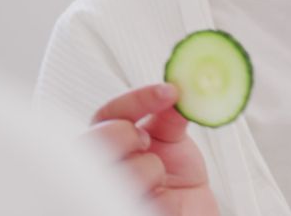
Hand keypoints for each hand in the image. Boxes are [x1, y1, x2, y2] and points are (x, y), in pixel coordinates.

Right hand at [85, 84, 217, 215]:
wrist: (193, 212)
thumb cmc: (179, 178)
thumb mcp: (174, 140)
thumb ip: (169, 114)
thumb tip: (178, 88)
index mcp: (111, 141)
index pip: (107, 114)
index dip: (136, 100)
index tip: (169, 92)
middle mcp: (103, 165)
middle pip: (97, 139)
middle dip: (126, 134)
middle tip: (148, 141)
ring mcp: (109, 192)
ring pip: (117, 169)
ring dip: (150, 169)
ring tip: (161, 179)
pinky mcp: (121, 210)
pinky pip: (135, 199)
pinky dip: (159, 198)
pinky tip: (162, 199)